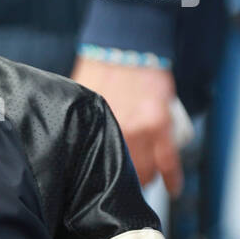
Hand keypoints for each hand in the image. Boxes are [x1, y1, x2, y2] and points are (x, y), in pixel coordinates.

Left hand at [71, 57, 181, 195]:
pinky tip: (172, 190)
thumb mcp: (80, 102)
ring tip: (141, 190)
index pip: (89, 168)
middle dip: (119, 187)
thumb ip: (78, 125)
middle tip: (118, 193)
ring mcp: (139, 129)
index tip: (93, 192)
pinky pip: (170, 161)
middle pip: (117, 174)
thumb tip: (67, 146)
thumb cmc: (100, 71)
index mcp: (90, 128)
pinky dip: (173, 179)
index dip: (92, 183)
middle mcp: (113, 131)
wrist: (126, 45)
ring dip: (144, 184)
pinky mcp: (161, 124)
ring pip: (144, 172)